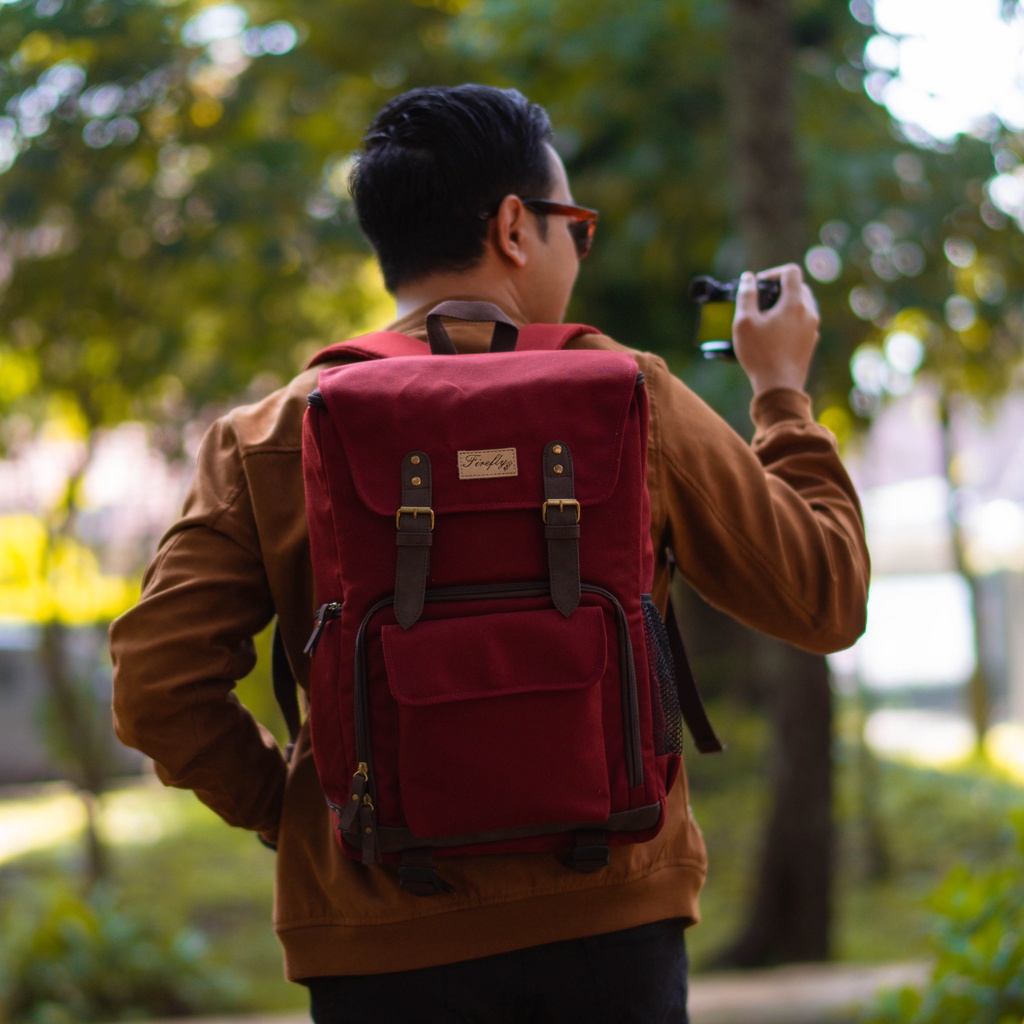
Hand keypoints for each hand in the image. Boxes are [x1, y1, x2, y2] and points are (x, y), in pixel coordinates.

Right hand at [732, 264, 819, 394]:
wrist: (779, 387)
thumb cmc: (760, 353)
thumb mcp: (744, 322)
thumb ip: (745, 295)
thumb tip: (748, 278)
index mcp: (795, 303)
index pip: (791, 272)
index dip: (773, 272)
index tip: (759, 284)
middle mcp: (809, 312)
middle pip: (799, 287)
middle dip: (779, 289)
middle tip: (761, 301)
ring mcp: (812, 328)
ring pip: (803, 305)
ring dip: (786, 305)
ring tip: (767, 319)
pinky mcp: (811, 343)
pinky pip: (803, 323)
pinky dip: (790, 321)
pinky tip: (775, 335)